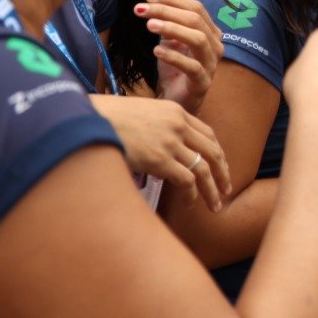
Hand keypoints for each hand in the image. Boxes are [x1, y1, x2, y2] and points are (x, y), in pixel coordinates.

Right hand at [90, 95, 230, 211]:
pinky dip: (192, 195)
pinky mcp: (160, 159)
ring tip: (216, 206)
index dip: (216, 152)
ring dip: (213, 190)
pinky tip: (192, 205)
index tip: (221, 167)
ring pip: (203, 169)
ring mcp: (170, 142)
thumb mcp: (142, 115)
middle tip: (227, 189)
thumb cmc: (109, 119)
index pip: (208, 133)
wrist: (90, 118)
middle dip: (223, 172)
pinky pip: (187, 180)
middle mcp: (178, 125)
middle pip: (212, 151)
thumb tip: (161, 155)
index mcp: (176, 111)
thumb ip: (158, 129)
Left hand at [136, 0, 223, 115]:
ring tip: (149, 25)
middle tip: (142, 9)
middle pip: (195, 20)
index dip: (172, 0)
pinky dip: (174, 57)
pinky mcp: (203, 82)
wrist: (178, 100)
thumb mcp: (169, 42)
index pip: (196, 8)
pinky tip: (157, 51)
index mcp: (210, 31)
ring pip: (198, 39)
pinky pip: (192, 66)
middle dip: (168, 11)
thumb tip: (152, 5)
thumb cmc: (175, 69)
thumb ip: (167, 25)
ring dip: (173, 29)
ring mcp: (211, 64)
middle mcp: (215, 45)